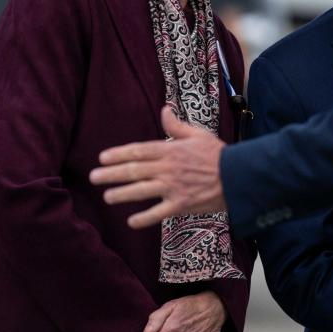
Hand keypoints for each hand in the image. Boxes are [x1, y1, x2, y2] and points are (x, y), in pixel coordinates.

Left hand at [91, 106, 227, 228]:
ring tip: (107, 196)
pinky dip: (144, 218)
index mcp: (171, 150)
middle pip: (134, 170)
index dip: (118, 154)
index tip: (102, 158)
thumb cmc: (219, 154)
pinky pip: (157, 213)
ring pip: (140, 191)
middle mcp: (168, 168)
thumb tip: (164, 110)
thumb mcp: (198, 134)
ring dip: (121, 194)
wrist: (238, 176)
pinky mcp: (180, 205)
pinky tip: (131, 221)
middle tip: (94, 177)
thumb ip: (177, 125)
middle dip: (111, 174)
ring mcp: (173, 187)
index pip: (138, 151)